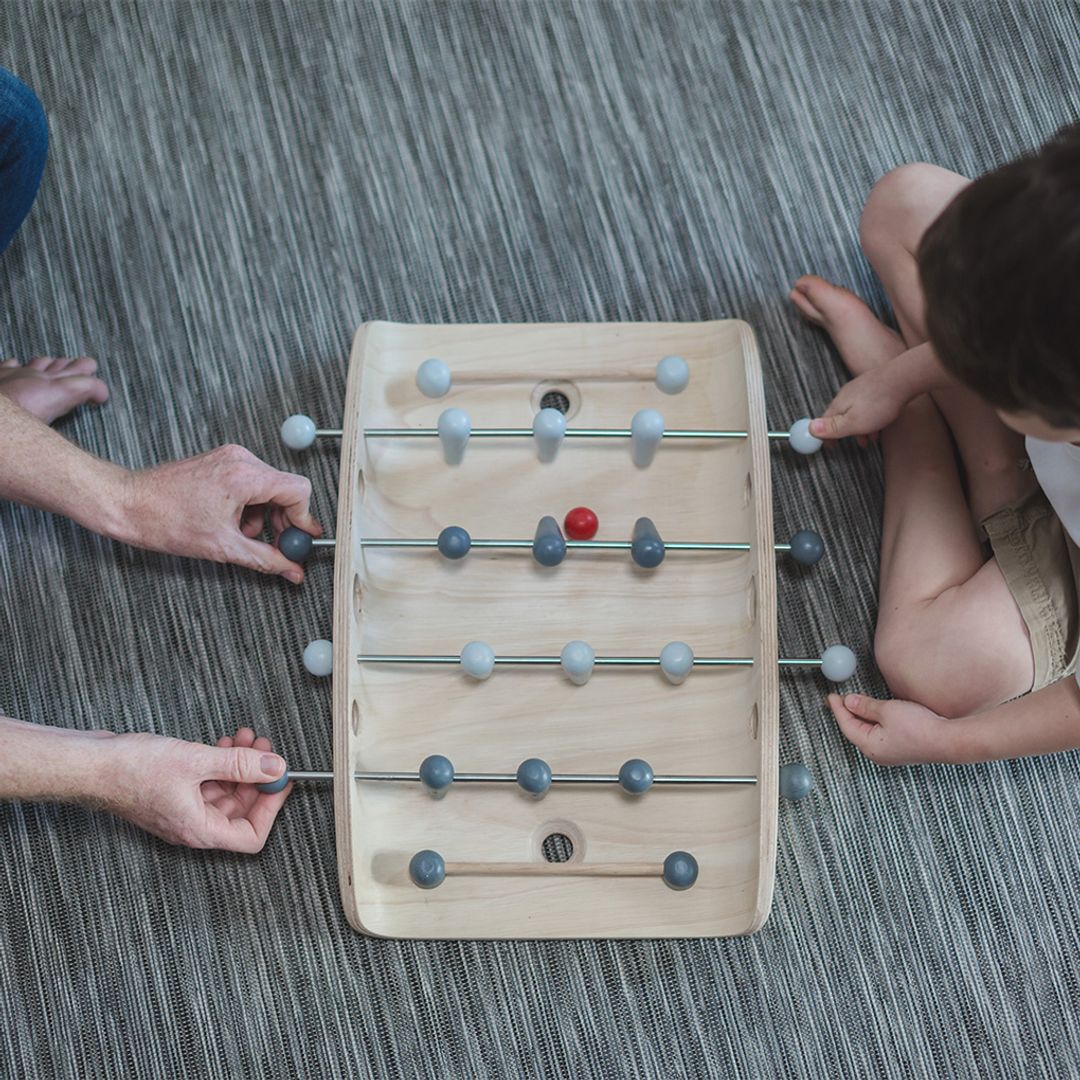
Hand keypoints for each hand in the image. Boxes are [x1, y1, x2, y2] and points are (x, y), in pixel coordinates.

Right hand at [100, 726, 290, 851]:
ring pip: (226, 793)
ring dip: (241, 766)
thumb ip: (240, 765)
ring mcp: (183, 810)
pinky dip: (221, 765)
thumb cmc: (130, 770)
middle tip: (264, 749)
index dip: (271, 808)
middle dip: (258, 778)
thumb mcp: (196, 761)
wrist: (90, 764)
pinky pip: (209, 784)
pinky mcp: (175, 794)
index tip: (281, 781)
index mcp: (199, 829)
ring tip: (245, 739)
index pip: (251, 836)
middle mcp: (192, 826)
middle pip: (241, 811)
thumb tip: (275, 767)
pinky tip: (224, 744)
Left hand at [122, 444, 321, 582]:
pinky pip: (250, 484)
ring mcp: (230, 458)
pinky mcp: (220, 462)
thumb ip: (265, 559)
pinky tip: (229, 522)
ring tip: (239, 534)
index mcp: (245, 475)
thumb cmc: (164, 520)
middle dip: (283, 520)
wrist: (128, 504)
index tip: (298, 540)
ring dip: (263, 516)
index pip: (298, 490)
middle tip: (277, 545)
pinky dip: (248, 506)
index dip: (302, 519)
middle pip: (285, 489)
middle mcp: (240, 460)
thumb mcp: (222, 547)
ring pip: (268, 488)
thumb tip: (292, 570)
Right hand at [810, 364, 911, 446]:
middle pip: (839, 417)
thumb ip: (832, 427)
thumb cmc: (879, 402)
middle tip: (848, 445)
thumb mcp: (853, 422)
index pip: (823, 423)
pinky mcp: (872, 387)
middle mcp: (845, 396)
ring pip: (855, 413)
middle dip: (844, 433)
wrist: (902, 379)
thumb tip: (809, 429)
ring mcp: (859, 390)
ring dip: (860, 428)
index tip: (826, 447)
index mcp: (838, 405)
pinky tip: (880, 424)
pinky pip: (866, 407)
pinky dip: (870, 419)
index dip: (823, 436)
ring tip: (869, 440)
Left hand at [827, 692, 957, 764]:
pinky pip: (880, 733)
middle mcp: (878, 753)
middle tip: (839, 698)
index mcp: (870, 745)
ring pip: (868, 731)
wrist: (948, 740)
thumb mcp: (888, 710)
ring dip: (861, 716)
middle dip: (847, 712)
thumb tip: (850, 702)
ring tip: (855, 702)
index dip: (838, 709)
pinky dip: (874, 721)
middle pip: (855, 729)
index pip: (847, 725)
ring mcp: (890, 752)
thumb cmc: (921, 730)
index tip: (832, 697)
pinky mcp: (901, 748)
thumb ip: (865, 706)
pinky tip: (876, 712)